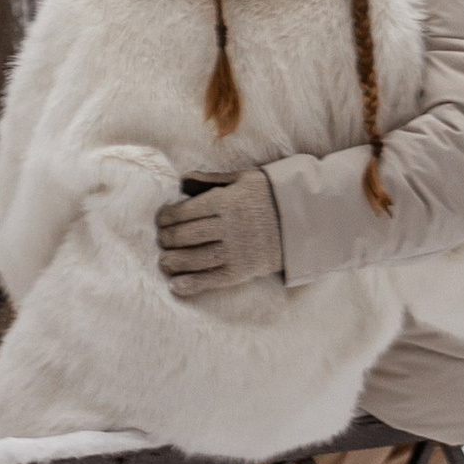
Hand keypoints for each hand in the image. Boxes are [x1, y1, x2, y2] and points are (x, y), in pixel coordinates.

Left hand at [156, 170, 282, 296]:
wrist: (302, 218)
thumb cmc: (268, 195)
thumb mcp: (242, 178)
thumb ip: (210, 180)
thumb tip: (182, 180)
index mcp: (227, 201)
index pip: (187, 211)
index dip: (168, 216)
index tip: (161, 219)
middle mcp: (229, 226)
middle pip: (188, 235)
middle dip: (168, 239)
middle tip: (161, 240)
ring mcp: (236, 250)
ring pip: (196, 258)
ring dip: (175, 262)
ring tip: (164, 262)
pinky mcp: (243, 270)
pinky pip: (213, 279)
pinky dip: (192, 284)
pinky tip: (176, 285)